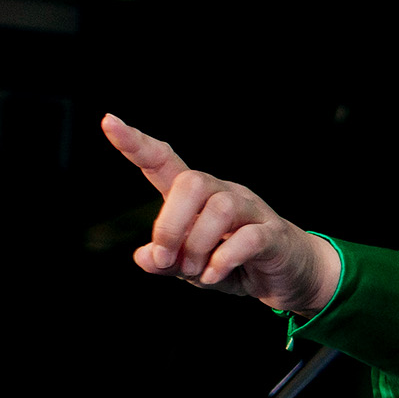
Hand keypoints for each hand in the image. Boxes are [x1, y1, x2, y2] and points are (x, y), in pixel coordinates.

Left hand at [101, 114, 338, 313]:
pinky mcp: (273, 234)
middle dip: (171, 225)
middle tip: (168, 258)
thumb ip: (165, 262)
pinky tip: (214, 275)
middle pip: (192, 182)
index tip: (109, 122)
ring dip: (197, 247)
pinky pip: (247, 238)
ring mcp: (252, 211)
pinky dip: (222, 261)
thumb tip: (145, 257)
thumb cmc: (234, 263)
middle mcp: (224, 194)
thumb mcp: (190, 268)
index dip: (136, 144)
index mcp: (197, 198)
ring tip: (196, 272)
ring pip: (220, 208)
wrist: (289, 276)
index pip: (164, 161)